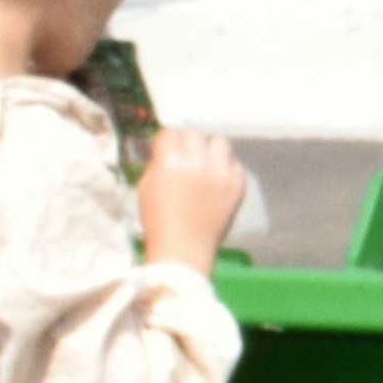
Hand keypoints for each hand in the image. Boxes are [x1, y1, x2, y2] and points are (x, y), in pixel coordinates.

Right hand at [133, 124, 245, 266]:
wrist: (183, 248)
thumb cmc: (158, 220)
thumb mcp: (145, 187)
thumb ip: (157, 163)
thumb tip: (165, 149)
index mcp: (170, 161)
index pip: (171, 133)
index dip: (167, 142)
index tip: (168, 150)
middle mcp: (198, 161)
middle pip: (195, 135)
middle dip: (188, 144)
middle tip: (185, 158)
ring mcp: (221, 171)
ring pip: (220, 142)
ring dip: (210, 151)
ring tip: (204, 165)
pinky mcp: (238, 183)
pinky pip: (235, 164)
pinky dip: (226, 169)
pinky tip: (217, 181)